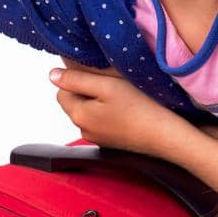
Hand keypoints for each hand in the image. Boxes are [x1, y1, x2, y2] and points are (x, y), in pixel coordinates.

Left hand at [48, 62, 176, 157]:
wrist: (165, 135)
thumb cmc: (139, 107)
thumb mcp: (107, 85)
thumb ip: (77, 79)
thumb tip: (52, 75)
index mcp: (78, 115)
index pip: (62, 91)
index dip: (76, 79)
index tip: (97, 74)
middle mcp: (84, 130)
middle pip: (75, 103)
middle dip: (87, 91)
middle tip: (111, 83)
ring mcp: (98, 138)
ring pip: (89, 112)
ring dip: (99, 102)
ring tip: (120, 96)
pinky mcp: (111, 142)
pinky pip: (102, 122)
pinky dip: (109, 114)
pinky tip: (126, 110)